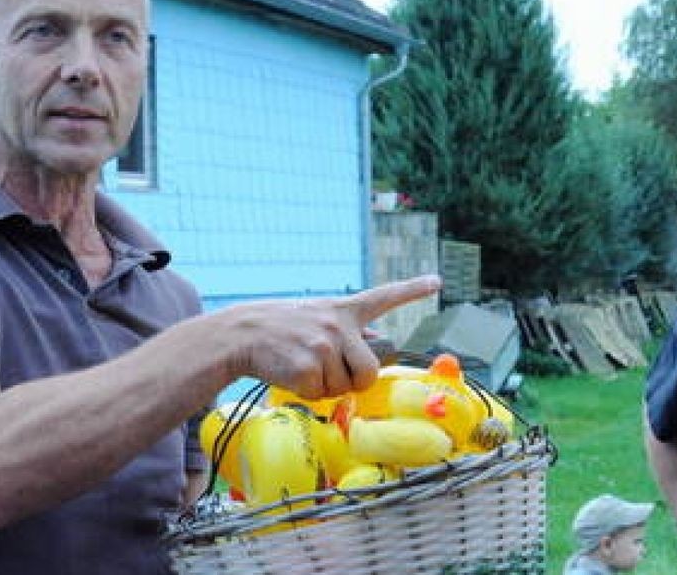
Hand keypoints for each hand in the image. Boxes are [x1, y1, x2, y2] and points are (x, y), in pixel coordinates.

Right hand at [225, 275, 440, 399]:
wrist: (240, 335)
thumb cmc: (280, 329)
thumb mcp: (316, 318)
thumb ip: (348, 329)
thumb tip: (381, 338)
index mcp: (342, 310)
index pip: (383, 297)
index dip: (412, 290)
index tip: (437, 281)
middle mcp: (338, 325)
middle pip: (369, 372)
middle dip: (354, 381)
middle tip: (329, 372)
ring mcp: (323, 346)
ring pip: (343, 388)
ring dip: (325, 387)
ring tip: (301, 365)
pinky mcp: (308, 368)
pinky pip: (320, 395)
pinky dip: (307, 392)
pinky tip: (290, 373)